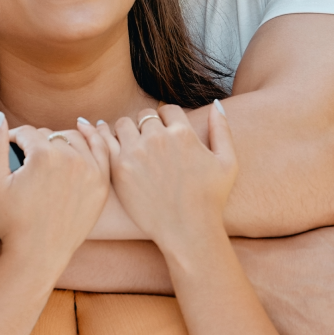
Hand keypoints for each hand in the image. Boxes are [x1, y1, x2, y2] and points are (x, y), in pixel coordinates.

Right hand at [0, 113, 109, 269]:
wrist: (38, 255)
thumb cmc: (12, 222)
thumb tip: (0, 117)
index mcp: (43, 156)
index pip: (28, 133)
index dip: (15, 139)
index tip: (10, 148)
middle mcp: (71, 159)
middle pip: (51, 136)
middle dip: (37, 142)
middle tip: (28, 156)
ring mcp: (90, 171)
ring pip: (75, 139)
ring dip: (62, 140)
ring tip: (50, 148)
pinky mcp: (101, 184)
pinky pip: (101, 150)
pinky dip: (94, 138)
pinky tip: (84, 130)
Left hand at [84, 104, 236, 255]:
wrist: (187, 230)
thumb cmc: (210, 199)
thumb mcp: (227, 163)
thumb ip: (222, 130)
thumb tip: (215, 104)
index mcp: (183, 133)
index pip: (168, 109)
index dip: (168, 119)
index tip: (166, 132)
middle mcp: (158, 138)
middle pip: (145, 115)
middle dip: (147, 125)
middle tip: (149, 142)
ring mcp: (136, 152)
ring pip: (123, 124)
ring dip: (128, 131)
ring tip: (132, 146)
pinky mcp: (119, 168)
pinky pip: (105, 141)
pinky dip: (106, 138)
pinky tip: (109, 143)